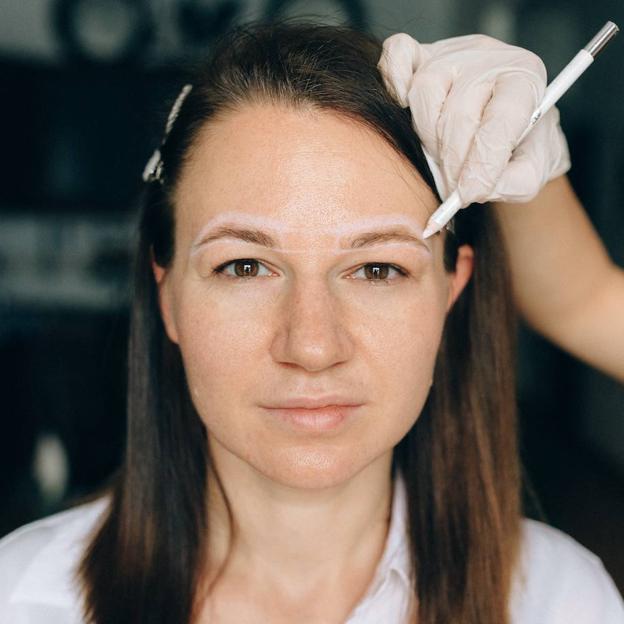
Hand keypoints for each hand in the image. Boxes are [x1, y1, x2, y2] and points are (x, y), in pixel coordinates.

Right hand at [377, 33, 570, 205]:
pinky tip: (404, 109)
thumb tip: (473, 188)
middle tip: (453, 189)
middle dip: (453, 161)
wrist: (507, 123)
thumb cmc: (518, 148)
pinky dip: (394, 82)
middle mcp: (488, 59)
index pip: (501, 121)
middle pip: (458, 113)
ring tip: (440, 158)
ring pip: (425, 92)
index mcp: (524, 81)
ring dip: (428, 137)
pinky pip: (398, 57)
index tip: (470, 194)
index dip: (482, 164)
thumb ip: (512, 182)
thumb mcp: (531, 172)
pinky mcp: (420, 55)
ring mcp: (451, 54)